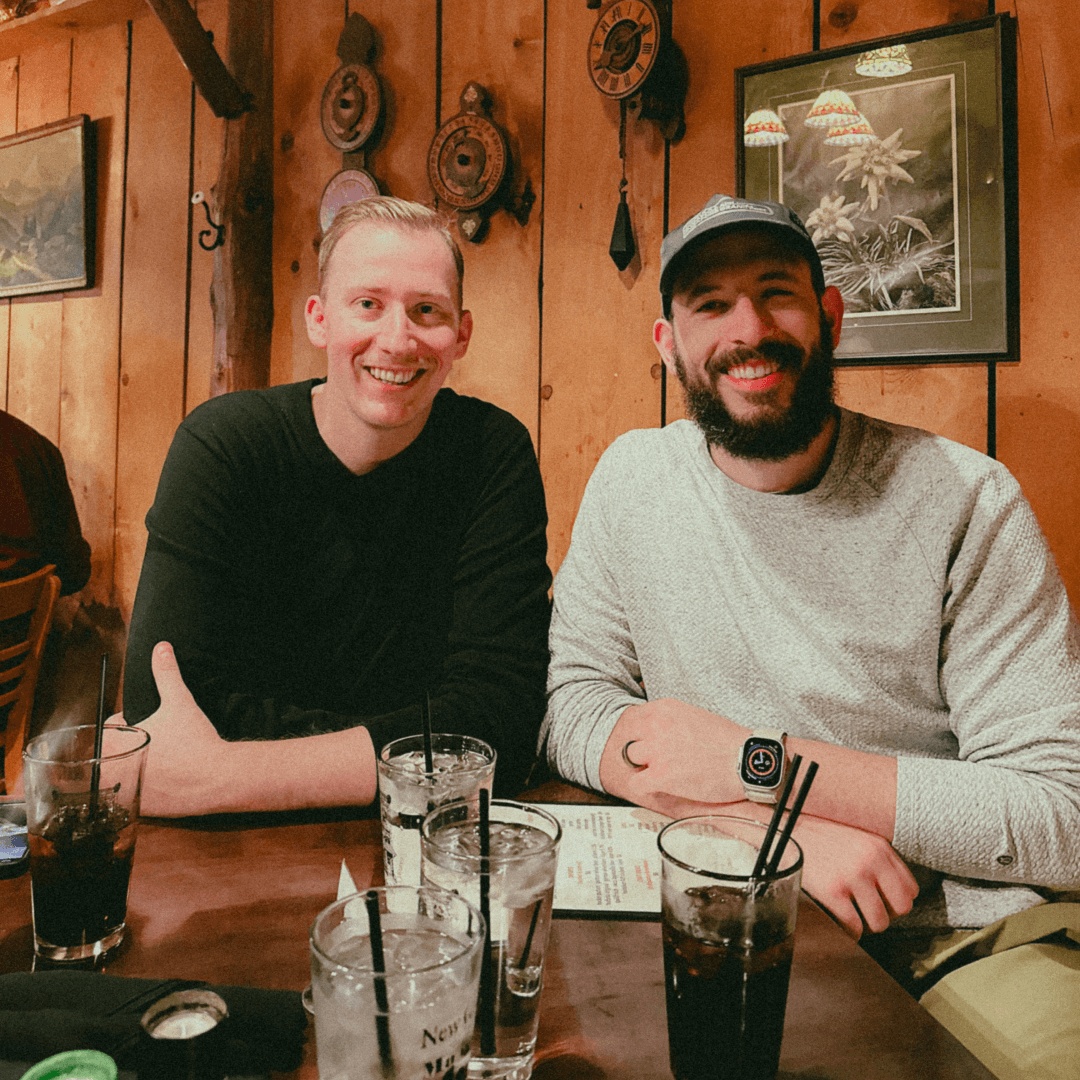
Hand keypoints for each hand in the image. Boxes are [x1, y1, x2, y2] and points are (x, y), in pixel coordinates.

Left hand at [122, 641, 232, 816]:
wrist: (217, 777)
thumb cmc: (195, 740)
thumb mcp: (179, 702)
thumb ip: (166, 673)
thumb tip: (161, 647)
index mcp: (115, 742)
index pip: (110, 729)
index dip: (130, 725)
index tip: (151, 728)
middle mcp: (114, 769)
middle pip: (112, 754)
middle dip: (129, 749)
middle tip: (159, 747)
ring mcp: (126, 792)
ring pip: (121, 778)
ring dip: (132, 771)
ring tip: (161, 766)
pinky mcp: (140, 810)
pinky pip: (134, 800)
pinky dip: (145, 793)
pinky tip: (165, 784)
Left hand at [599, 698, 747, 808]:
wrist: (747, 760)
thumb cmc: (730, 741)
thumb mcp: (695, 716)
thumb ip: (671, 721)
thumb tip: (660, 731)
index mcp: (665, 709)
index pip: (636, 718)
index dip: (643, 734)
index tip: (649, 742)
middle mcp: (656, 726)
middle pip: (631, 738)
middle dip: (642, 750)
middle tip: (657, 759)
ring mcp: (656, 751)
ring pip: (630, 759)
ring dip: (644, 767)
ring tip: (661, 772)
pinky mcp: (660, 776)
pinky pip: (636, 784)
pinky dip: (645, 788)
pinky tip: (658, 787)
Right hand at [785, 813, 917, 937]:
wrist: (784, 831)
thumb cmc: (820, 839)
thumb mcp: (857, 839)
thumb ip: (879, 861)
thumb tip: (896, 894)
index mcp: (879, 847)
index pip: (912, 890)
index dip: (897, 900)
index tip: (883, 901)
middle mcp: (870, 860)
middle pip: (901, 909)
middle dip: (886, 914)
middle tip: (868, 910)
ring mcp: (851, 876)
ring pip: (879, 923)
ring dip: (866, 924)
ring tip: (851, 913)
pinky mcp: (832, 891)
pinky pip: (854, 928)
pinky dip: (848, 930)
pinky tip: (838, 918)